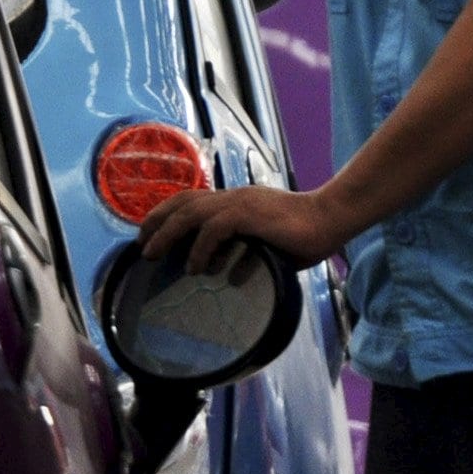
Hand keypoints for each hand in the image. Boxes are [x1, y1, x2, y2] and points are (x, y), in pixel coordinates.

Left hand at [134, 184, 350, 272]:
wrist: (331, 220)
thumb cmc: (303, 236)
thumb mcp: (265, 244)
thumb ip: (245, 253)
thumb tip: (230, 276)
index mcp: (234, 201)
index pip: (190, 200)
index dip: (165, 214)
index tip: (148, 234)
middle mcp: (232, 198)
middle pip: (182, 202)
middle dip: (156, 222)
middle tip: (141, 246)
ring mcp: (241, 203)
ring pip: (191, 213)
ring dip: (168, 235)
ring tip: (154, 256)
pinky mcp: (250, 214)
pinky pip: (214, 228)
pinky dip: (200, 247)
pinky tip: (196, 266)